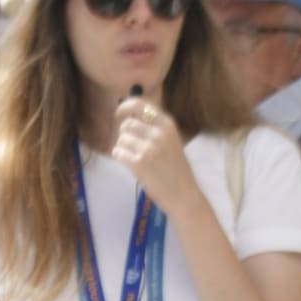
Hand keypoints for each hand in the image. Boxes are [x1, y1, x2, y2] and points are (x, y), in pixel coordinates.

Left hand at [112, 97, 200, 214]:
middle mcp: (159, 133)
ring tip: (134, 157)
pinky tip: (129, 163)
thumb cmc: (176, 168)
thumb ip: (155, 127)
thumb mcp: (172, 140)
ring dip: (122, 147)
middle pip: (127, 124)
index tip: (118, 113)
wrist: (183, 194)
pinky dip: (119, 157)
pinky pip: (118, 152)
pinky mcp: (138, 163)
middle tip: (132, 146)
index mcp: (168, 124)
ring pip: (121, 139)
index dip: (125, 106)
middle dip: (125, 134)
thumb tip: (129, 115)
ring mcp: (148, 148)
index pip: (140, 105)